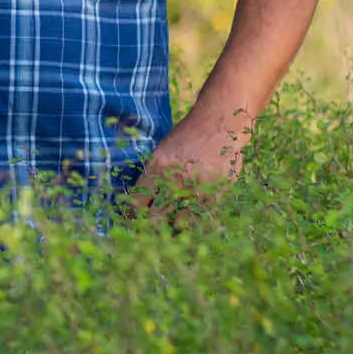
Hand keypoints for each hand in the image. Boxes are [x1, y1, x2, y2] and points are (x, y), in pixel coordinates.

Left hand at [128, 115, 245, 222]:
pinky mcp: (216, 195)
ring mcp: (198, 190)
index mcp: (158, 167)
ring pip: (178, 223)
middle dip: (149, 225)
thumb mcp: (162, 150)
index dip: (132, 214)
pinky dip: (190, 222)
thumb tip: (140, 201)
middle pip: (155, 217)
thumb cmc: (187, 136)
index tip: (132, 219)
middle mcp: (177, 180)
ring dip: (170, 227)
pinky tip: (186, 220)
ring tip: (167, 226)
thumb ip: (152, 175)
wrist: (220, 124)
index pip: (137, 202)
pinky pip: (199, 219)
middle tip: (146, 229)